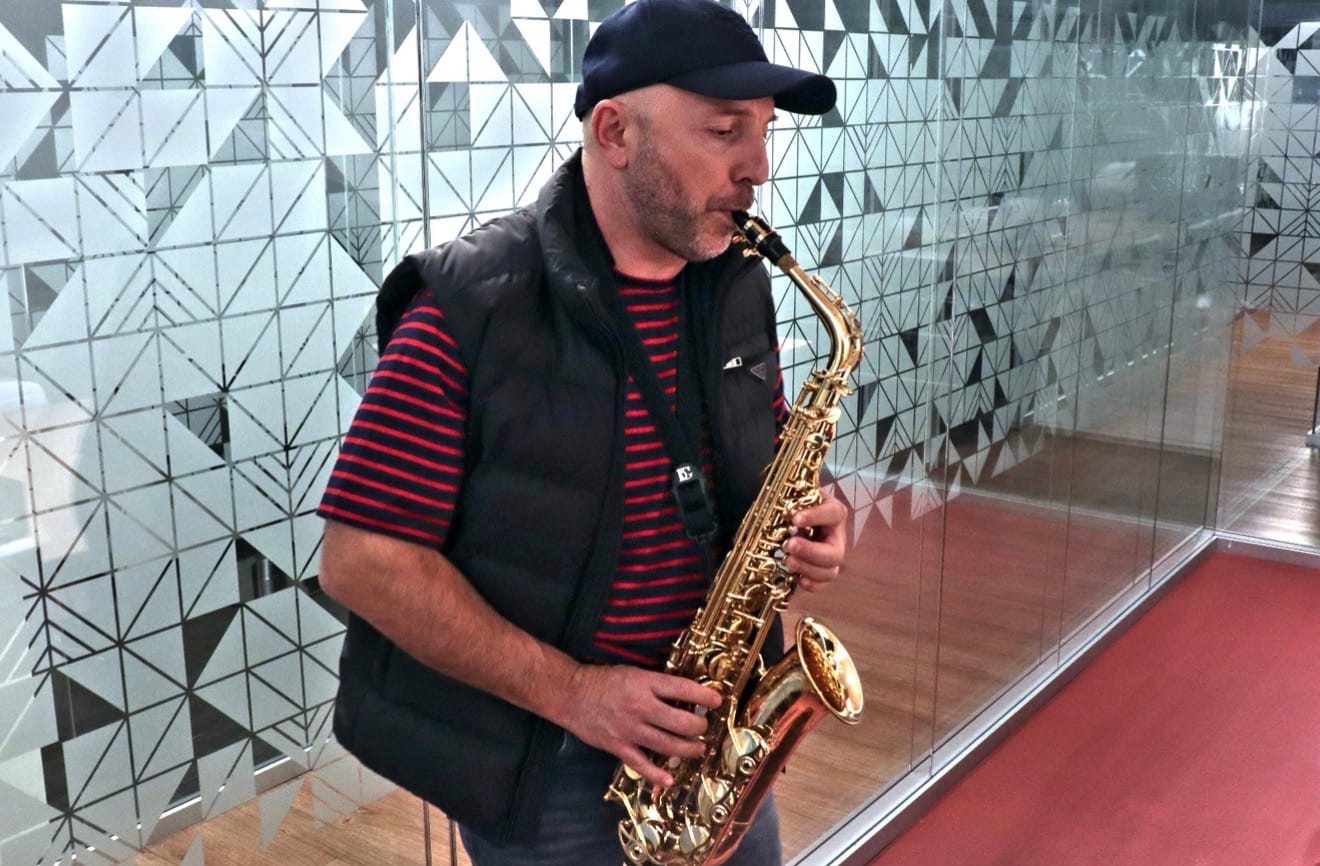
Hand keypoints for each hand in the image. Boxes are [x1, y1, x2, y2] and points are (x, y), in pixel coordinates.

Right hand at [561, 664, 721, 786]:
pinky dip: (656, 775)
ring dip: (688, 749)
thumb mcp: (633, 673)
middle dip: (699, 726)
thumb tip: (684, 697)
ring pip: (668, 745)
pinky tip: (669, 780)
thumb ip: (656, 685)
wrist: (570, 694)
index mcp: (645, 684)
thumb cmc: (603, 680)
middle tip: (703, 727)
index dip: (704, 696)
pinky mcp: (618, 746)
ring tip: (697, 749)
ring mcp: (629, 729)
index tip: (717, 699)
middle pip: (681, 722)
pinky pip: (641, 764)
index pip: (683, 689)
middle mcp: (640, 707)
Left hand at [783, 488, 847, 591]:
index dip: (816, 517)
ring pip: (830, 571)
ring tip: (787, 561)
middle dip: (811, 552)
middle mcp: (836, 537)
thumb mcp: (797, 495)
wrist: (794, 514)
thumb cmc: (797, 502)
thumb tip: (778, 501)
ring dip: (808, 569)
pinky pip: (823, 584)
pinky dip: (811, 584)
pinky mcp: (822, 570)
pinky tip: (797, 579)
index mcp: (834, 512)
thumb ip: (792, 497)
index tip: (796, 519)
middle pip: (835, 553)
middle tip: (789, 545)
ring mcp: (831, 556)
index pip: (833, 513)